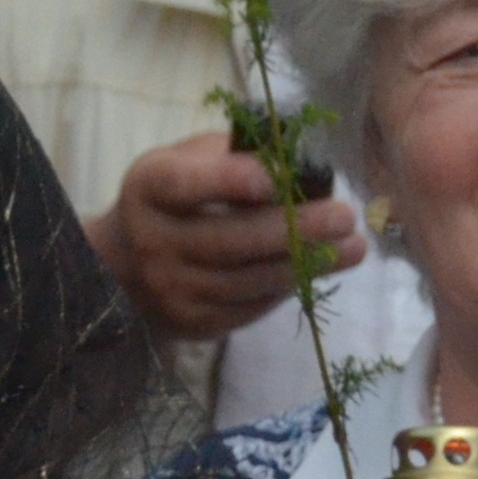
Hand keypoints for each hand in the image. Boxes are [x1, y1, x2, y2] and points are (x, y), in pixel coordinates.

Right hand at [94, 131, 363, 340]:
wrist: (124, 265)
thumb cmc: (174, 198)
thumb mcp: (187, 161)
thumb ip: (232, 156)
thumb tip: (297, 160)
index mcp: (149, 188)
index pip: (185, 185)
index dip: (228, 181)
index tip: (277, 177)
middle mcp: (153, 242)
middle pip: (229, 240)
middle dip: (294, 228)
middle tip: (345, 216)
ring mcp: (171, 289)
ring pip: (248, 279)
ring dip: (306, 263)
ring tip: (352, 248)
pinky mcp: (192, 322)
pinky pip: (250, 306)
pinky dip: (288, 285)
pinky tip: (319, 267)